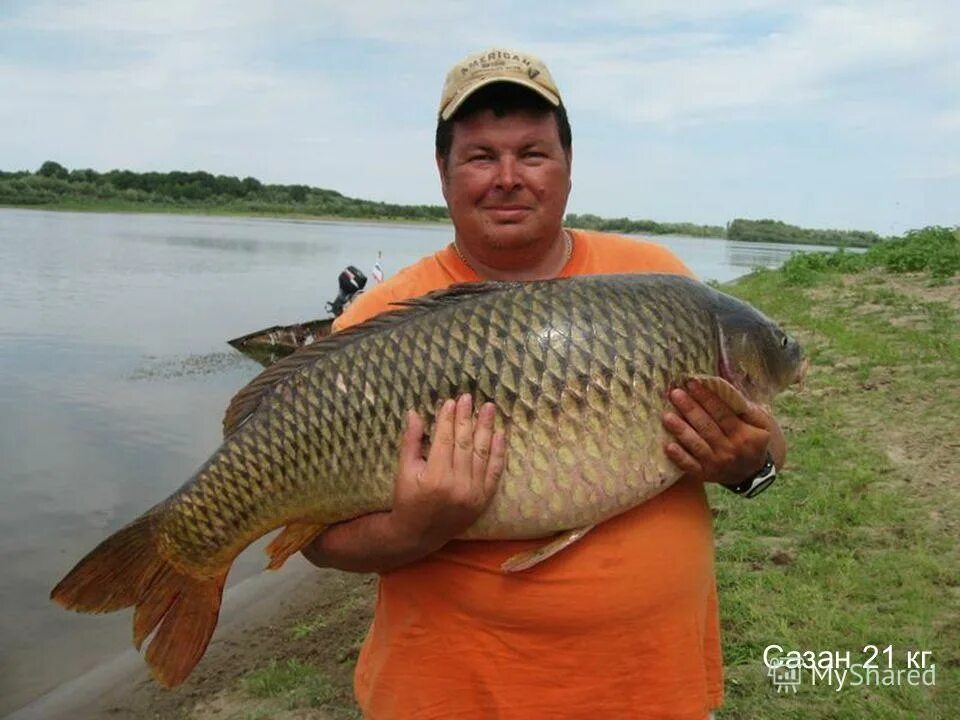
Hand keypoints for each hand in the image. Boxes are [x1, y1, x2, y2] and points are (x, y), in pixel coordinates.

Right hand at [387, 394, 505, 555]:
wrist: (420, 533)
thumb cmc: (408, 499)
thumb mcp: (404, 471)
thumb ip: (411, 441)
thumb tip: (414, 412)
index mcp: (435, 477)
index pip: (445, 440)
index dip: (448, 419)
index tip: (452, 401)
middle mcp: (457, 485)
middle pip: (464, 443)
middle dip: (467, 418)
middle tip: (470, 398)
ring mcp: (473, 493)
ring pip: (482, 454)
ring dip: (486, 429)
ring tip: (488, 409)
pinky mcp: (483, 499)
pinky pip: (494, 472)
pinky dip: (498, 453)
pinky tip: (499, 434)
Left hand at [661, 379, 774, 486]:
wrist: (753, 474)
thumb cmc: (753, 441)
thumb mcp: (761, 425)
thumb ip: (747, 409)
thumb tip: (726, 389)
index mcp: (743, 434)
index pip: (722, 413)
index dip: (706, 397)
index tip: (692, 383)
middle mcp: (729, 449)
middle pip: (706, 426)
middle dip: (690, 408)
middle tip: (675, 393)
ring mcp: (716, 463)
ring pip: (697, 444)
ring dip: (681, 430)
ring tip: (667, 416)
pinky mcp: (705, 474)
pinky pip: (690, 466)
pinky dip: (679, 457)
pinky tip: (668, 446)